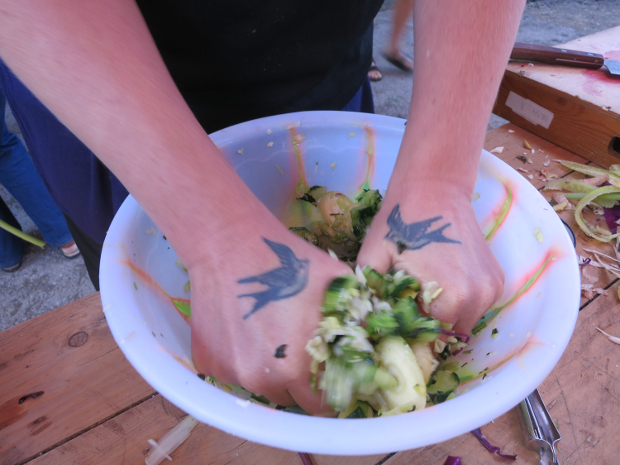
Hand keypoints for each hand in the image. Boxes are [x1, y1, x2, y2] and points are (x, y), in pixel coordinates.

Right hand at [186, 218, 350, 414]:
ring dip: (269, 372)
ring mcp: (229, 373)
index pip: (320, 406)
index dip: (329, 393)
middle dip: (299, 383)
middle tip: (300, 353)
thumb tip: (368, 341)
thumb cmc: (287, 263)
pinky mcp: (207, 362)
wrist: (229, 246)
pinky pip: (232, 373)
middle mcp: (260, 380)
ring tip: (271, 338)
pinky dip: (242, 360)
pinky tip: (245, 331)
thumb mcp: (336, 283)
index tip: (329, 377)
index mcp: (295, 369)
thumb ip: (355, 317)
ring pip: (260, 387)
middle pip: (289, 398)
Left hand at [357, 183, 503, 334]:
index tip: (395, 319)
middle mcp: (479, 298)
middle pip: (448, 334)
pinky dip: (458, 302)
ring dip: (443, 315)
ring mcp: (491, 289)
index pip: (429, 339)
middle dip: (427, 326)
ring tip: (423, 289)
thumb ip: (368, 294)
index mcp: (452, 298)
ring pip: (463, 322)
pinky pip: (475, 306)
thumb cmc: (400, 222)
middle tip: (407, 303)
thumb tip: (360, 327)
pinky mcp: (496, 280)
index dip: (409, 332)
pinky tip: (439, 281)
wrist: (434, 189)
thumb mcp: (373, 258)